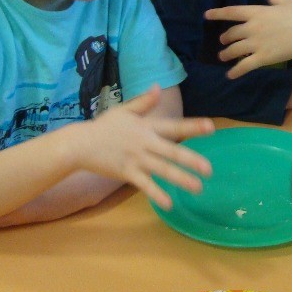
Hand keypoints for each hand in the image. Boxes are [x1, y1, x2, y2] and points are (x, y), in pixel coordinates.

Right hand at [77, 85, 213, 210]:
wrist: (79, 143)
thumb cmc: (104, 127)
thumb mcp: (124, 111)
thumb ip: (144, 102)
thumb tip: (158, 87)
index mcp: (147, 127)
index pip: (174, 126)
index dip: (192, 127)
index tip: (211, 127)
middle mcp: (145, 142)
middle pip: (172, 151)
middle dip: (191, 160)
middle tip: (209, 169)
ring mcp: (136, 159)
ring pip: (162, 169)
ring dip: (180, 179)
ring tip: (198, 188)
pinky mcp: (126, 172)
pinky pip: (144, 185)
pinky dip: (156, 194)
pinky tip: (169, 204)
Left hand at [207, 0, 291, 78]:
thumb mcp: (287, 2)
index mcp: (256, 12)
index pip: (231, 12)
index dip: (217, 13)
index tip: (207, 15)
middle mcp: (252, 27)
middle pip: (231, 33)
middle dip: (225, 38)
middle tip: (223, 41)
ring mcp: (256, 44)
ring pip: (233, 50)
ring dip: (226, 54)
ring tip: (223, 57)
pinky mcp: (262, 58)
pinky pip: (244, 66)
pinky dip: (235, 71)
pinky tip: (230, 75)